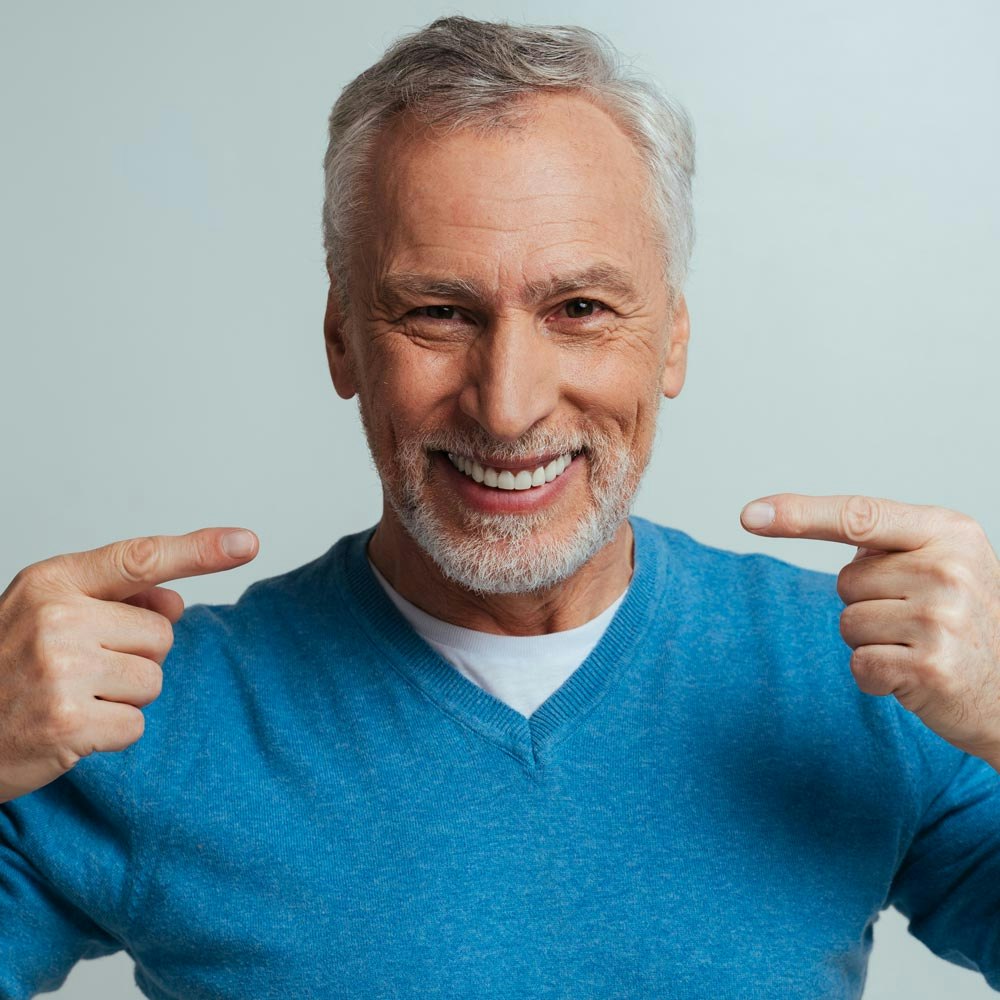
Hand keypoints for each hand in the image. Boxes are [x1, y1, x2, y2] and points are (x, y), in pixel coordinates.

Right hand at [0, 528, 258, 802]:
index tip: (247, 542)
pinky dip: (110, 734)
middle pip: (161, 634)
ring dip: (124, 698)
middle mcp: (56, 618)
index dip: (200, 550)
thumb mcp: (46, 614)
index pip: (141, 558)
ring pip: (153, 680)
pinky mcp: (66, 723)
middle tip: (80, 670)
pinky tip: (69, 728)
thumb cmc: (5, 666)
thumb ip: (113, 599)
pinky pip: (136, 725)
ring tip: (72, 698)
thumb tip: (176, 602)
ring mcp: (60, 670)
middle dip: (134, 656)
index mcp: (53, 582)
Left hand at [740, 494, 999, 766]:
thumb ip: (889, 543)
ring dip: (871, 641)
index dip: (798, 515)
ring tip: (919, 645)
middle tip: (917, 620)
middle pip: (846, 580)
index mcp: (949, 531)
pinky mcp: (931, 667)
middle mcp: (949, 569)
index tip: (750, 515)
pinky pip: (859, 664)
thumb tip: (809, 523)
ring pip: (847, 623)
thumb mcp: (947, 562)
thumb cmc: (967, 622)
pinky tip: (914, 676)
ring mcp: (943, 618)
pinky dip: (875, 676)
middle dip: (868, 603)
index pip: (857, 516)